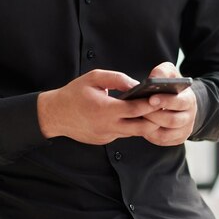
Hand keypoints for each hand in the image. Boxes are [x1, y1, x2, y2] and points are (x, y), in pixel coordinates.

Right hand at [37, 69, 167, 144]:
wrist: (55, 115)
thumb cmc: (74, 93)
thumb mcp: (94, 78)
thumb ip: (116, 79)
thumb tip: (136, 84)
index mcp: (105, 109)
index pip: (135, 109)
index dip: (150, 104)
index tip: (161, 98)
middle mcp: (108, 126)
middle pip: (141, 127)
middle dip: (154, 118)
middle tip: (163, 108)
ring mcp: (106, 136)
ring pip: (133, 132)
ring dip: (143, 123)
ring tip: (152, 111)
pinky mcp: (104, 140)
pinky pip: (122, 133)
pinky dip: (130, 126)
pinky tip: (133, 116)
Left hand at [140, 62, 196, 146]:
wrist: (181, 102)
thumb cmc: (172, 86)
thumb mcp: (170, 73)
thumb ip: (162, 72)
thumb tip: (152, 78)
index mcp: (189, 99)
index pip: (180, 102)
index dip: (165, 101)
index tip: (150, 98)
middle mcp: (189, 117)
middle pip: (172, 120)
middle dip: (154, 115)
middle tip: (138, 110)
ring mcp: (183, 130)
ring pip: (166, 133)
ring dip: (150, 126)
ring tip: (136, 118)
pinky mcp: (176, 139)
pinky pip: (162, 140)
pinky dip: (150, 135)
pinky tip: (140, 126)